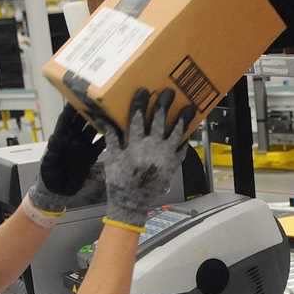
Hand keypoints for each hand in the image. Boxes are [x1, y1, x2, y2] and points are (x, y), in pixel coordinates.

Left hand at [26, 106, 105, 218]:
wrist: (57, 192)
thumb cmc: (48, 175)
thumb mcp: (48, 162)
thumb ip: (53, 150)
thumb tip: (55, 137)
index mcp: (60, 137)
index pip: (66, 119)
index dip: (71, 108)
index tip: (77, 97)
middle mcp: (72, 138)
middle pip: (82, 121)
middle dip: (89, 110)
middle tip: (98, 100)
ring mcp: (82, 146)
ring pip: (92, 130)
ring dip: (100, 122)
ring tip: (109, 113)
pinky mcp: (91, 156)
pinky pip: (100, 145)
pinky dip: (106, 139)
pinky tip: (114, 133)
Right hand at [91, 88, 194, 230]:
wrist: (132, 202)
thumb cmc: (119, 181)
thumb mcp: (111, 159)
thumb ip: (111, 138)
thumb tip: (104, 120)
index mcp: (134, 144)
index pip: (137, 118)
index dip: (140, 103)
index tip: (144, 90)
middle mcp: (151, 147)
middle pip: (158, 120)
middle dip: (164, 104)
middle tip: (169, 92)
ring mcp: (164, 155)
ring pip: (176, 132)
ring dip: (182, 119)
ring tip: (189, 108)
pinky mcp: (172, 164)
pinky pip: (182, 149)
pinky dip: (187, 140)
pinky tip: (190, 131)